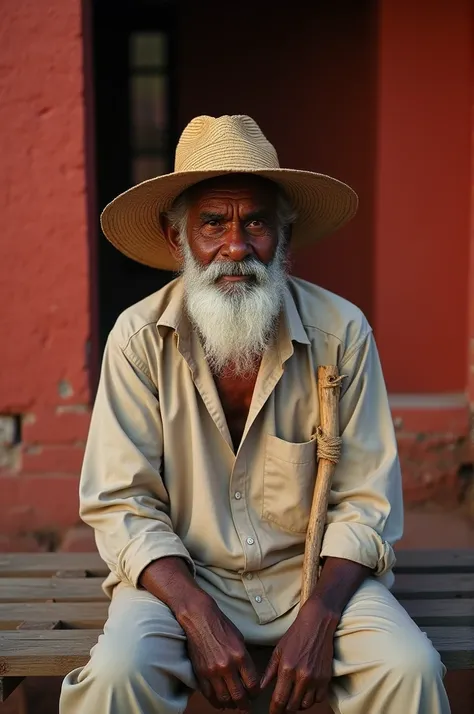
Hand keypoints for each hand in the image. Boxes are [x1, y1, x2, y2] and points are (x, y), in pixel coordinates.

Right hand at [177, 593, 259, 710]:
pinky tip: (220, 701)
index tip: (255, 695)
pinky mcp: (200, 673)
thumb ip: (244, 659)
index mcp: (240, 656)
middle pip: (239, 696)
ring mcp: (212, 671)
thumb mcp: (240, 640)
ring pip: (224, 699)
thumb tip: (248, 677)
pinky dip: (216, 701)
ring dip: (231, 705)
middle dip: (245, 704)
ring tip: (234, 704)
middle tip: (247, 706)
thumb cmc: (221, 626)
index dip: (256, 693)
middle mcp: (227, 666)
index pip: (252, 684)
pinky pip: (209, 695)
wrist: (200, 619)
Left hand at [260, 596, 338, 712]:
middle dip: (285, 709)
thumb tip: (260, 688)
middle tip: (281, 704)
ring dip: (298, 705)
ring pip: (305, 705)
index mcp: (287, 669)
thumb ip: (269, 671)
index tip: (272, 712)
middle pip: (292, 707)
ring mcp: (316, 679)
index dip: (274, 711)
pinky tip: (306, 691)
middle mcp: (302, 677)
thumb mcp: (278, 651)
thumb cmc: (296, 635)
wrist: (317, 624)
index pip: (279, 700)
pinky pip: (318, 699)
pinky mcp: (326, 679)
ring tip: (293, 697)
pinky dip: (311, 699)